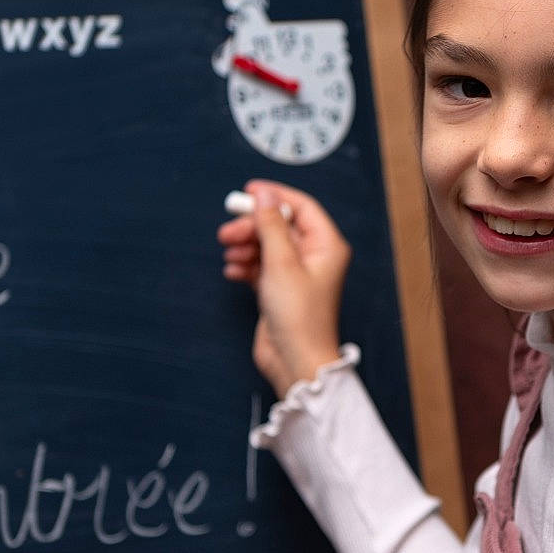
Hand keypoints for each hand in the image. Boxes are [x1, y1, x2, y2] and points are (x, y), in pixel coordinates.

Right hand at [217, 179, 350, 395]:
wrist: (295, 361)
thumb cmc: (299, 317)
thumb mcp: (281, 263)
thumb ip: (271, 225)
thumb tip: (264, 195)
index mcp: (326, 246)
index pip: (301, 207)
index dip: (274, 196)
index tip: (248, 191)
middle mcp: (314, 257)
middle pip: (279, 226)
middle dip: (252, 226)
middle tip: (227, 232)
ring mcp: (296, 274)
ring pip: (267, 246)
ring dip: (246, 246)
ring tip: (230, 255)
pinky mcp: (280, 290)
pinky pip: (260, 267)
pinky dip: (246, 266)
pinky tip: (233, 272)